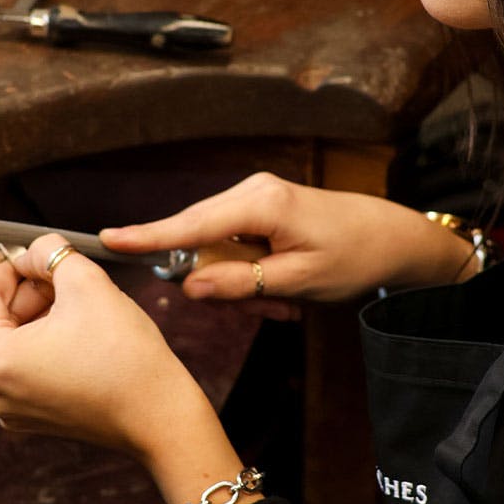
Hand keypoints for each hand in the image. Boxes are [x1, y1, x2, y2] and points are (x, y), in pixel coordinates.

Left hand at [0, 237, 230, 477]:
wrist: (159, 415)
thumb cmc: (124, 354)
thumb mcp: (86, 282)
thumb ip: (50, 253)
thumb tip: (32, 251)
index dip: (11, 266)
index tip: (38, 254)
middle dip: (30, 292)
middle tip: (64, 276)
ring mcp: (12, 410)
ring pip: (15, 344)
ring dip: (40, 317)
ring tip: (78, 304)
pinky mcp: (34, 419)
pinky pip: (28, 369)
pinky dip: (46, 346)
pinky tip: (79, 335)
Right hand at [100, 172, 473, 304]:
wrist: (396, 240)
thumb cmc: (355, 257)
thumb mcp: (298, 282)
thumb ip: (240, 284)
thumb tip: (188, 287)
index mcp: (259, 203)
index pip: (189, 225)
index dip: (147, 237)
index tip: (108, 240)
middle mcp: (251, 192)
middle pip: (201, 244)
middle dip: (224, 286)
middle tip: (269, 310)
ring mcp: (255, 199)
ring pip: (218, 253)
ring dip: (244, 288)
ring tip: (285, 304)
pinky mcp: (261, 211)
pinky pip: (236, 250)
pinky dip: (253, 277)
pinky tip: (284, 293)